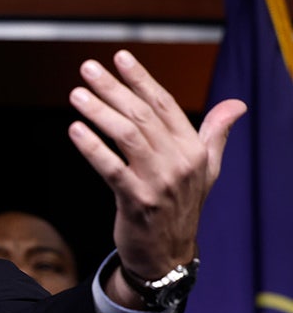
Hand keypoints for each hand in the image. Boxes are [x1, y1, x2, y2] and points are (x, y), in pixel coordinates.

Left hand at [66, 50, 246, 306]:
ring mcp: (159, 182)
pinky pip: (111, 169)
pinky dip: (92, 148)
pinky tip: (75, 129)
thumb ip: (215, 134)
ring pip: (126, 136)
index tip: (119, 57)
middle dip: (113, 88)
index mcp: (194, 149)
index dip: (141, 79)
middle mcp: (179, 162)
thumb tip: (236, 106)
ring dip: (99, 112)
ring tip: (77, 94)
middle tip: (87, 68)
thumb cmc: (181, 206)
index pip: (165, 105)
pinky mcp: (137, 201)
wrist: (168, 255)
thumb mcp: (206, 170)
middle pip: (142, 115)